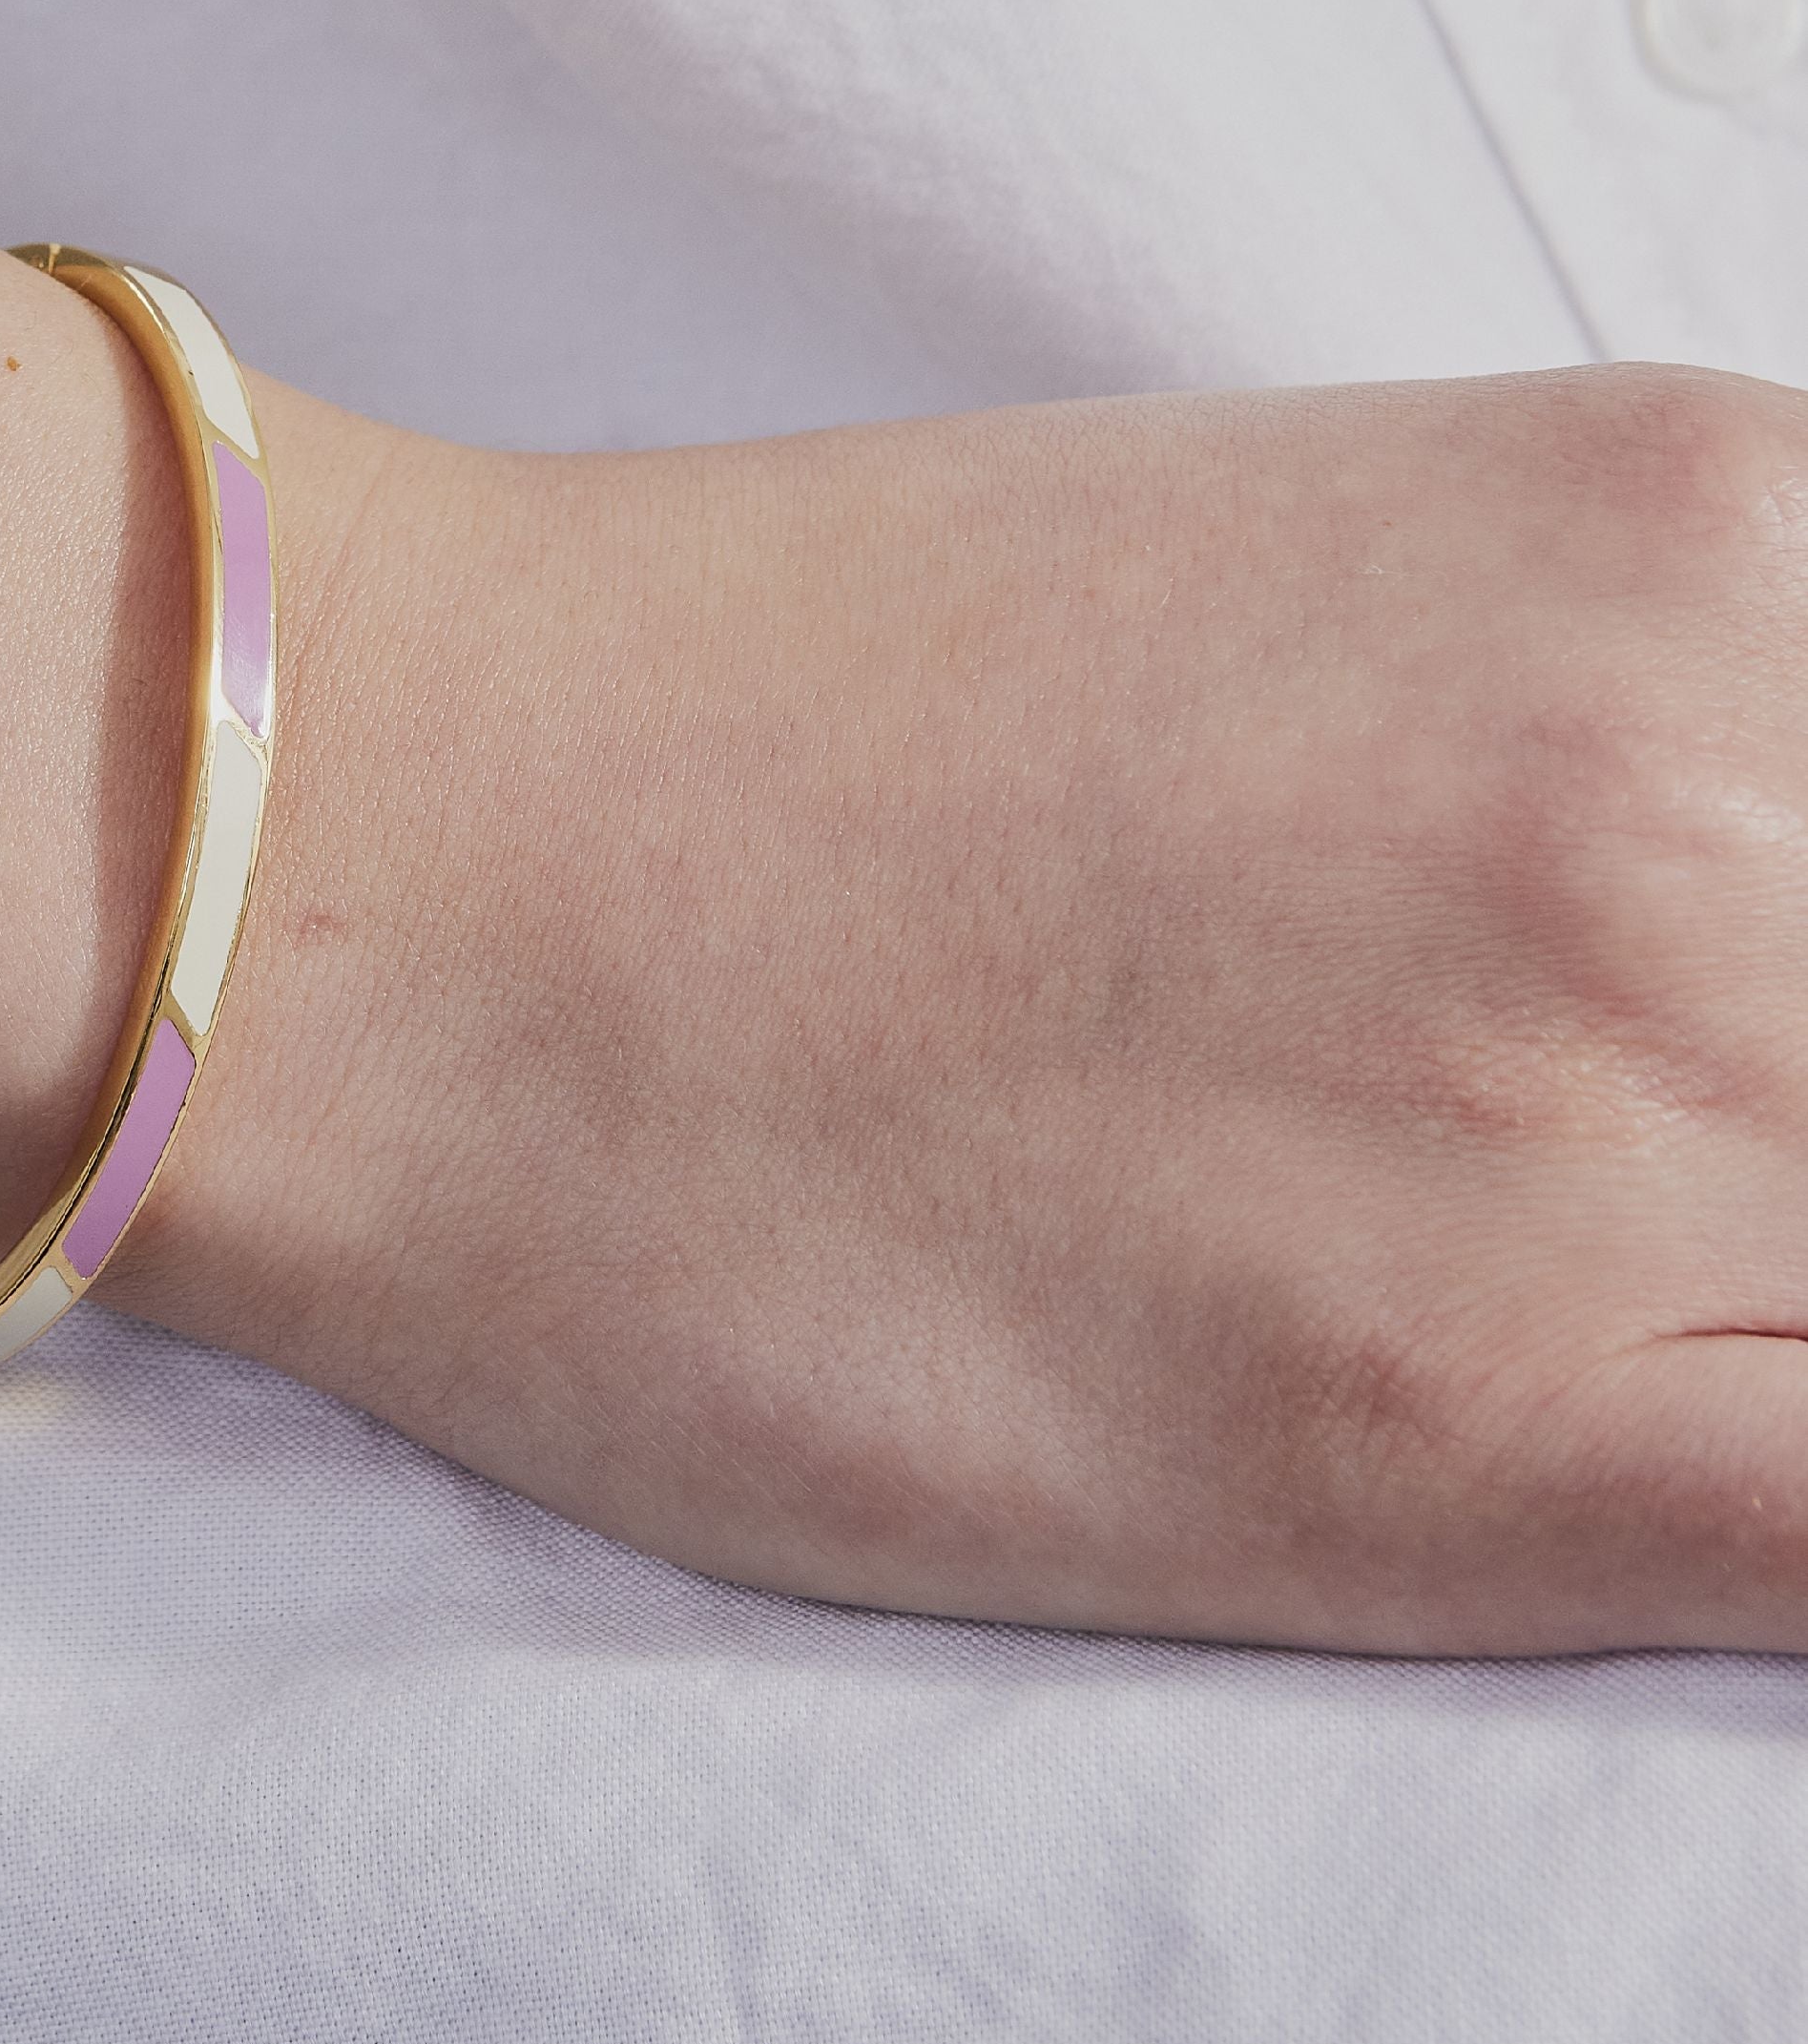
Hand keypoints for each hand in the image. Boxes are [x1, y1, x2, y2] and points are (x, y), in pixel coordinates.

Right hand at [148, 364, 1807, 1652]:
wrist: (378, 870)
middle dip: (1792, 1133)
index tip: (1740, 1043)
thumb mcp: (1354, 564)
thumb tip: (1793, 897)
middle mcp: (1725, 794)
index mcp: (1715, 529)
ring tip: (1500, 1297)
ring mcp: (1612, 1122)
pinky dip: (1804, 1515)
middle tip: (1587, 1178)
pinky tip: (1628, 1447)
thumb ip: (1703, 725)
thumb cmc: (784, 715)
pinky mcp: (1469, 1452)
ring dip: (1764, 1286)